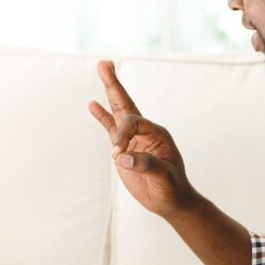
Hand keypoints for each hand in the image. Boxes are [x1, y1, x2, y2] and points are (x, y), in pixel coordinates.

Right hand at [89, 60, 196, 216]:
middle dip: (114, 84)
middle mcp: (145, 131)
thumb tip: (121, 157)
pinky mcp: (124, 148)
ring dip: (109, 91)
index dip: (122, 135)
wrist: (170, 201)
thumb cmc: (172, 189)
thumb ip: (145, 165)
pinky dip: (102, 116)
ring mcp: (133, 138)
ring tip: (102, 69)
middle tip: (104, 63)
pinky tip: (92, 104)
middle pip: (126, 104)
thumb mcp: (164, 177)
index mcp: (157, 134)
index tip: (117, 155)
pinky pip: (110, 128)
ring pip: (117, 111)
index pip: (134, 123)